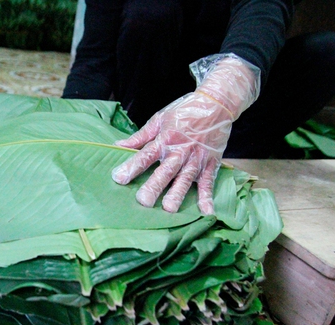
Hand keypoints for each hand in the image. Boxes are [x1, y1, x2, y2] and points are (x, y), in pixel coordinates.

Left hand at [111, 54, 260, 214]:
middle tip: (143, 201)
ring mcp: (196, 158)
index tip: (118, 178)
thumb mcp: (159, 120)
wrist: (217, 104)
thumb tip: (117, 145)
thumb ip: (139, 137)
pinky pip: (209, 182)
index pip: (145, 155)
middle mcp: (180, 150)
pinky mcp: (210, 163)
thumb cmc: (184, 112)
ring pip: (185, 178)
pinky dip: (208, 197)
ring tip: (169, 209)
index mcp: (165, 139)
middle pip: (165, 170)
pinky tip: (206, 212)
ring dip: (178, 194)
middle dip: (154, 186)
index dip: (132, 166)